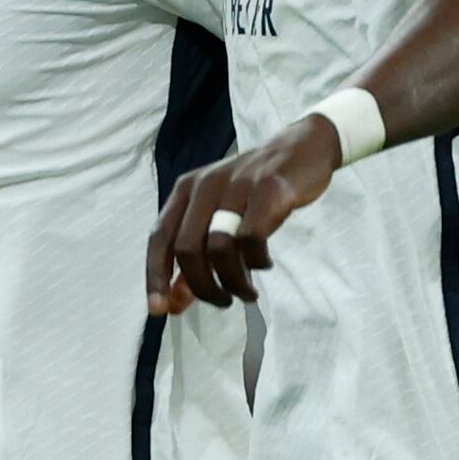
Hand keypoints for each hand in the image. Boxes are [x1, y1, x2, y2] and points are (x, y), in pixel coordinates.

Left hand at [148, 118, 346, 314]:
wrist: (303, 149)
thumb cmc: (254, 191)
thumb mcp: (218, 216)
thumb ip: (194, 258)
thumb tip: (172, 304)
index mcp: (185, 191)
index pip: (159, 239)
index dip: (155, 277)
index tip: (160, 310)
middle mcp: (205, 186)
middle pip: (187, 249)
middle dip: (202, 287)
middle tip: (222, 301)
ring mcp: (237, 185)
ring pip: (220, 248)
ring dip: (233, 281)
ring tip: (246, 292)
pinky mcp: (269, 189)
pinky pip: (252, 237)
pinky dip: (256, 260)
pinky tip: (264, 264)